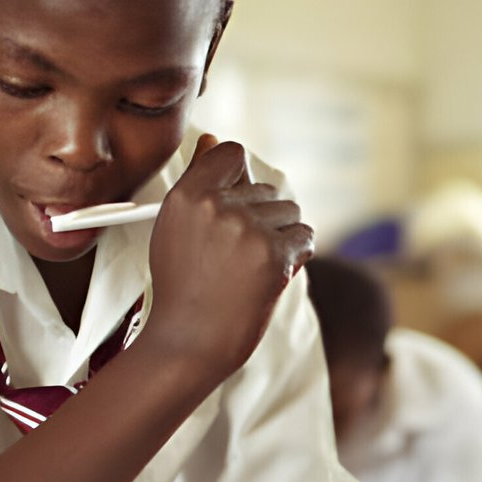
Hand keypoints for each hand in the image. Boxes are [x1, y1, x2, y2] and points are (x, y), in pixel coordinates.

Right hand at [143, 135, 313, 382]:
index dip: (241, 179)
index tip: (238, 204)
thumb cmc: (183, 287)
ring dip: (282, 239)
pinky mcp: (273, 254)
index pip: (231, 153)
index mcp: (187, 195)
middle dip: (262, 220)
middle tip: (235, 258)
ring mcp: (246, 229)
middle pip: (267, 189)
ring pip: (290, 213)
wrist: (189, 342)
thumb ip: (199, 180)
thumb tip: (211, 140)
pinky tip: (270, 276)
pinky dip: (296, 257)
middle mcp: (215, 206)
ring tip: (251, 268)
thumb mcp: (176, 227)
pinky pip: (305, 238)